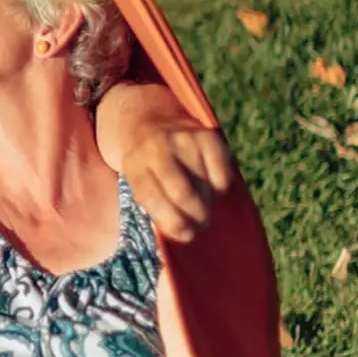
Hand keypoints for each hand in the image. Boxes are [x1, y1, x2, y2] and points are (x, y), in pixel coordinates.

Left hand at [120, 122, 234, 243]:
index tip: (185, 235)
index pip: (152, 198)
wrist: (149, 121)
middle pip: (182, 193)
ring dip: (207, 202)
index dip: (172, 223)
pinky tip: (210, 185)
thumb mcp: (138, 184)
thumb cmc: (147, 168)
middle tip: (200, 223)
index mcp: (135, 165)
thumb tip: (183, 234)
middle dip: (196, 216)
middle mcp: (157, 149)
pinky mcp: (207, 135)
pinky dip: (220, 188)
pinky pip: (222, 174)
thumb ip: (155, 209)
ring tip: (201, 202)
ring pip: (205, 185)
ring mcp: (183, 139)